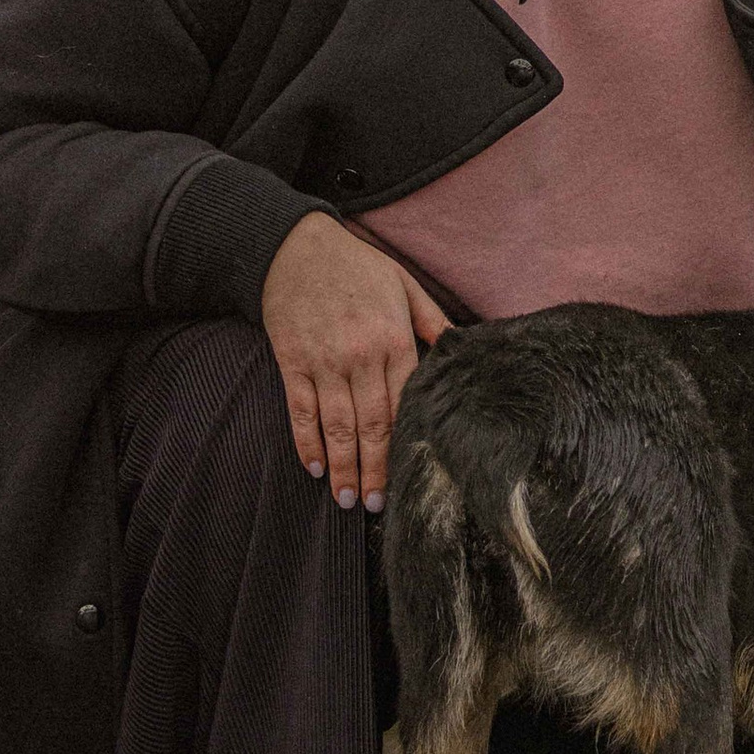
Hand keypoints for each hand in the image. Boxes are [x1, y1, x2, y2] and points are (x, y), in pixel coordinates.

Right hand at [260, 214, 447, 512]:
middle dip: (374, 469)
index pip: (403, 404)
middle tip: (376, 505)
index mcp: (394, 339)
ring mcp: (324, 361)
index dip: (405, 444)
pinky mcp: (293, 361)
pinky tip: (315, 466)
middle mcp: (361, 355)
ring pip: (336, 425)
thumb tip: (460, 347)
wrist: (297, 248)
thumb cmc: (357, 266)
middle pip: (371, 424)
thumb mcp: (405, 285)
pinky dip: (307, 442)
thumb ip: (432, 321)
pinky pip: (301, 410)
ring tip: (346, 499)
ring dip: (342, 466)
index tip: (411, 476)